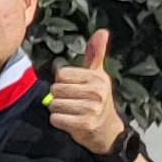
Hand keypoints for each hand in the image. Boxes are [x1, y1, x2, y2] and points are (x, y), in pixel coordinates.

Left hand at [49, 30, 129, 155]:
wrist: (107, 129)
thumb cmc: (98, 98)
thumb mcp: (97, 74)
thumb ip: (95, 53)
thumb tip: (102, 31)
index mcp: (97, 77)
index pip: (61, 74)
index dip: (62, 81)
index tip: (73, 87)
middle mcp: (97, 92)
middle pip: (55, 89)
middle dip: (58, 96)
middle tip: (72, 101)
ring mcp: (91, 109)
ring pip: (53, 104)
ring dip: (57, 109)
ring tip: (71, 111)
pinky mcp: (84, 124)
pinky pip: (55, 118)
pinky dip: (58, 121)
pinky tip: (70, 121)